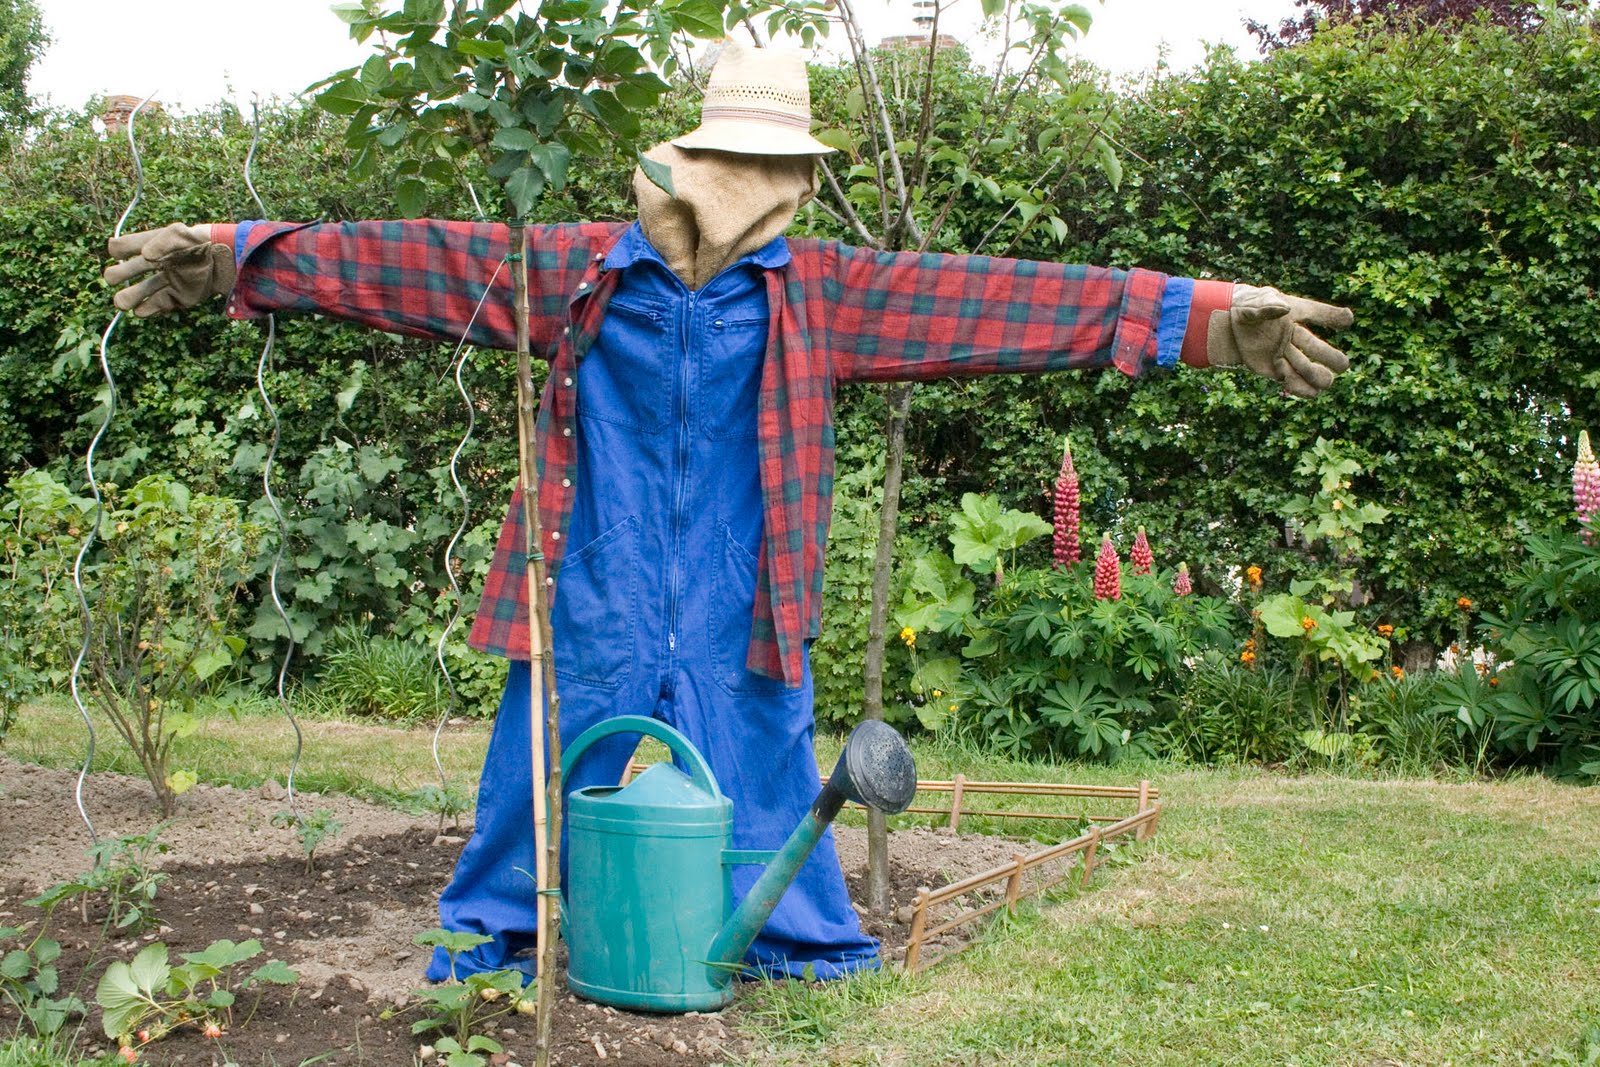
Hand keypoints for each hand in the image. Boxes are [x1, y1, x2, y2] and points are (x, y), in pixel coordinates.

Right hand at [104, 223, 234, 316]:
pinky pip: (156, 306)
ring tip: (122, 303)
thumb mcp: (180, 234)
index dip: (117, 251)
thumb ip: (162, 241)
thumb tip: (145, 255)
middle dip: (116, 276)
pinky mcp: (176, 297)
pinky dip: (147, 310)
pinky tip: (141, 310)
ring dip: (127, 298)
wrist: (222, 261)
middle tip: (114, 279)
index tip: (121, 254)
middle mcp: (152, 266)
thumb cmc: (199, 243)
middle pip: (123, 273)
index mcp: (148, 246)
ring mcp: (164, 282)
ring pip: (138, 293)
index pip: (121, 247)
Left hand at [1206, 285, 1353, 397]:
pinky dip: (1299, 387)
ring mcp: (1283, 352)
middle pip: (1315, 347)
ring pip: (1304, 366)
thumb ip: (1268, 305)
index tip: (1347, 320)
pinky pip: (1289, 379)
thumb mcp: (1252, 303)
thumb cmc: (1242, 308)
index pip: (1315, 312)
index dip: (1332, 316)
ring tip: (1327, 383)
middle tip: (1343, 365)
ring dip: (1316, 375)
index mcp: (1292, 313)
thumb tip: (1283, 308)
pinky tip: (1311, 393)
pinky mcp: (1272, 368)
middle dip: (1330, 357)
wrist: (1225, 327)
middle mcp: (1292, 335)